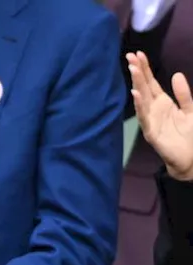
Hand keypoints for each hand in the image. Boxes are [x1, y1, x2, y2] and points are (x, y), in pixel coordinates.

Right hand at [129, 51, 192, 180]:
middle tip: (130, 56)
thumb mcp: (190, 109)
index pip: (151, 82)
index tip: (138, 54)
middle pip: (144, 87)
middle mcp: (153, 109)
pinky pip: (144, 116)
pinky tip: (136, 94)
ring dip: (136, 84)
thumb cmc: (189, 135)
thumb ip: (183, 94)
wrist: (190, 158)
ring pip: (142, 99)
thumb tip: (177, 75)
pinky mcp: (151, 132)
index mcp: (162, 103)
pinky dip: (139, 105)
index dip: (145, 69)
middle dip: (137, 72)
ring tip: (132, 69)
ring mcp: (150, 120)